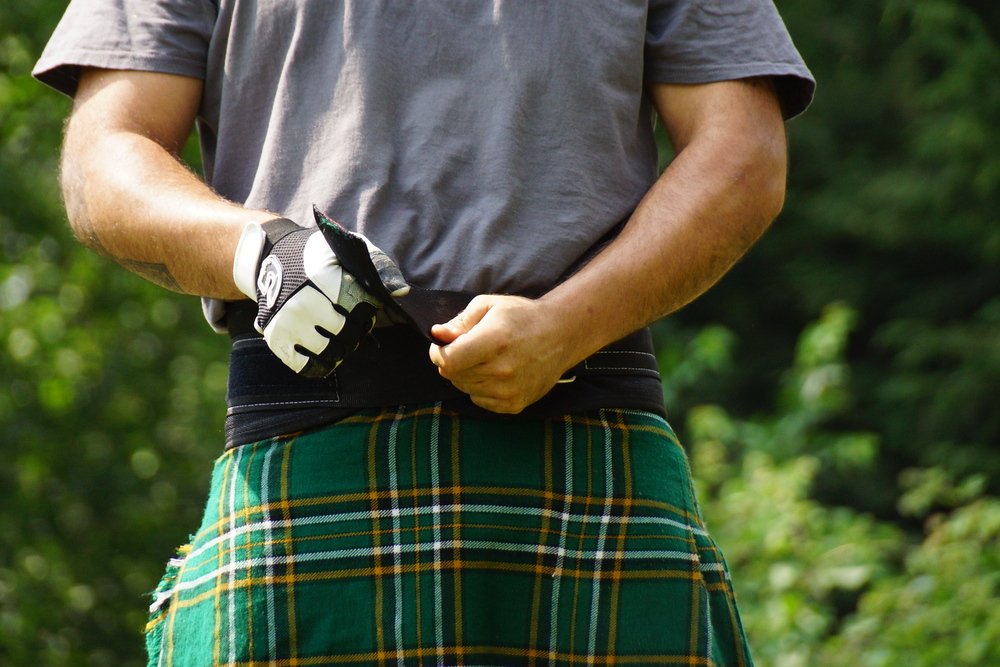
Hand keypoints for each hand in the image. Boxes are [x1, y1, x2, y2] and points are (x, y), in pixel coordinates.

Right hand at [233, 217, 407, 376]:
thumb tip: (401, 292)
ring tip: (340, 336)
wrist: (270, 259)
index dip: (369, 310)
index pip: (362, 307)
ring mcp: (289, 323)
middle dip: (357, 330)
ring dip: (342, 348)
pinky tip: (327, 353)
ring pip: (330, 351)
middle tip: (353, 323)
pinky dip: (322, 364)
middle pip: (347, 332)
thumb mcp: (347, 248)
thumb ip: (379, 265)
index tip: (364, 306)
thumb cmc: (318, 256)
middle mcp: (303, 302)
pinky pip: (307, 366)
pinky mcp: (278, 339)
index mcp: (322, 277)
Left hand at [428, 295, 572, 413]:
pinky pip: (479, 400)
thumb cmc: (521, 316)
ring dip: (467, 375)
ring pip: (464, 388)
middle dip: (454, 361)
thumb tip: (437, 335)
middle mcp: (502, 370)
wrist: (561, 335)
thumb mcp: (488, 306)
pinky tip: (496, 373)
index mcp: (494, 341)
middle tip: (469, 348)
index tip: (443, 345)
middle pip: (453, 375)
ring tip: (486, 358)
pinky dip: (480, 388)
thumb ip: (459, 322)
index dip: (438, 353)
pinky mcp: (514, 405)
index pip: (449, 361)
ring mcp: (509, 391)